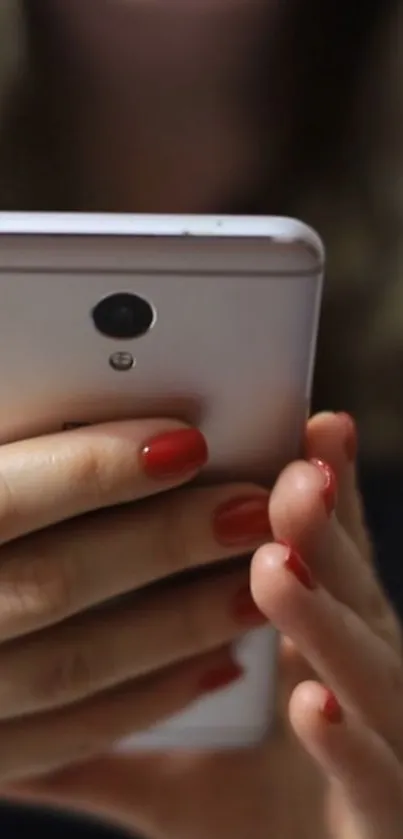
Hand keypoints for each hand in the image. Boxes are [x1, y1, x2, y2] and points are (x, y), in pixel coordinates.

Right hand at [0, 418, 270, 781]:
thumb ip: (10, 444)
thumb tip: (84, 397)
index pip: (3, 502)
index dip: (94, 471)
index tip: (187, 440)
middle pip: (54, 585)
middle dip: (161, 546)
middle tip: (253, 508)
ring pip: (71, 667)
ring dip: (174, 628)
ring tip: (254, 584)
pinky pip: (64, 737)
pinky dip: (144, 703)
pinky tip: (211, 666)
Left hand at [8, 413, 402, 838]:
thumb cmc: (256, 818)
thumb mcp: (176, 767)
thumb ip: (111, 725)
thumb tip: (15, 701)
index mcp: (318, 652)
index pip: (323, 560)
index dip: (319, 499)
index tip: (307, 424)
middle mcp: (359, 683)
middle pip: (348, 595)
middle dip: (322, 532)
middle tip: (293, 467)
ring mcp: (387, 745)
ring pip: (364, 672)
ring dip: (323, 618)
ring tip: (274, 565)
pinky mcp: (388, 815)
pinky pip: (374, 776)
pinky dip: (346, 740)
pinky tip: (308, 702)